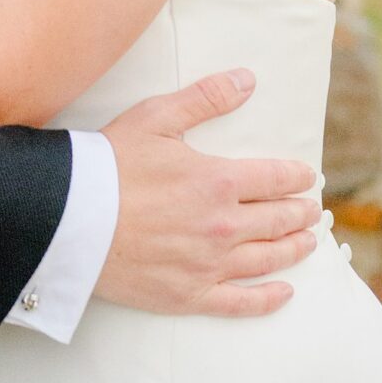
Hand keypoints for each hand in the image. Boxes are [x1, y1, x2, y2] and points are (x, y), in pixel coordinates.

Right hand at [96, 70, 321, 316]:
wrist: (69, 218)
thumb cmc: (109, 162)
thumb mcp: (155, 117)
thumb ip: (205, 98)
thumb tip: (248, 79)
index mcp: (218, 181)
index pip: (274, 179)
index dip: (296, 177)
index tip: (307, 177)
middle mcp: (222, 227)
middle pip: (277, 221)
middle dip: (300, 213)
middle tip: (312, 210)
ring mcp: (208, 266)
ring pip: (267, 260)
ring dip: (293, 250)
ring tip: (307, 243)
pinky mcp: (189, 296)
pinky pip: (241, 303)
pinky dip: (269, 299)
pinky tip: (285, 293)